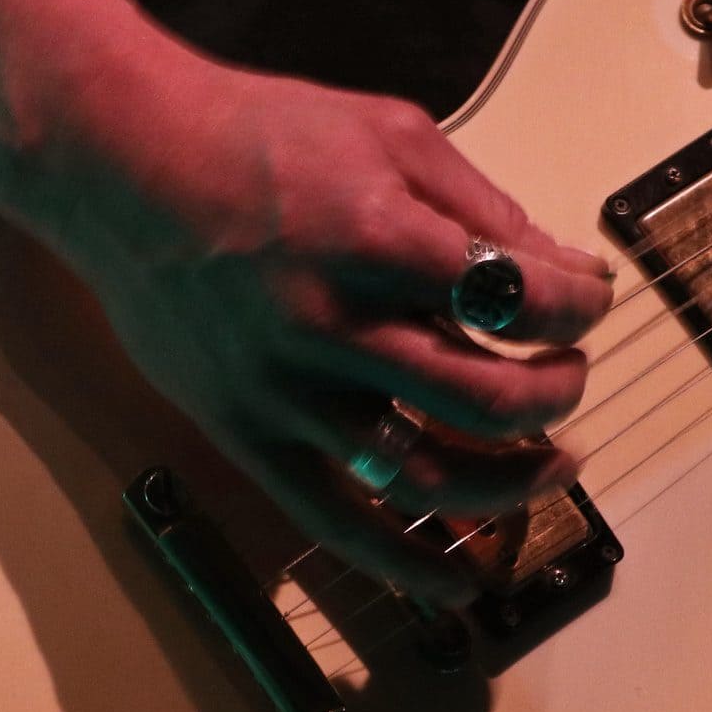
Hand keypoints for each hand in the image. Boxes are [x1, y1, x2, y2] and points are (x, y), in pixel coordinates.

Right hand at [0, 38, 615, 603]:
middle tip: (568, 374)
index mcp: (380, 238)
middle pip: (490, 399)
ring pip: (428, 474)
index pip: (522, 300)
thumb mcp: (388, 132)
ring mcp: (290, 391)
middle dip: (558, 392)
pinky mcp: (249, 433)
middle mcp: (338, 325)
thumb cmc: (255, 136)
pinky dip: (408, 562)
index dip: (581, 306)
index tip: (588, 300)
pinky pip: (338, 522)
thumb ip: (479, 205)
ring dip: (512, 482)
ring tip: (551, 464)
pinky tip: (462, 579)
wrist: (123, 165)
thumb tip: (560, 270)